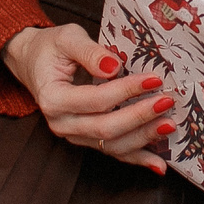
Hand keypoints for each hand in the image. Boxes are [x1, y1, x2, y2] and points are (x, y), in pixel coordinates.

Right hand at [3, 23, 175, 170]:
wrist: (34, 63)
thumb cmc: (51, 48)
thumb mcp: (67, 38)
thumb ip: (89, 51)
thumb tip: (114, 66)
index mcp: (53, 98)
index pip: (96, 99)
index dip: (126, 91)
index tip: (153, 79)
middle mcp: (61, 123)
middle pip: (105, 128)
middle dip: (139, 117)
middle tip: (166, 101)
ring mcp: (73, 135)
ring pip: (111, 145)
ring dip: (143, 138)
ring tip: (169, 125)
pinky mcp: (85, 139)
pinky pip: (113, 152)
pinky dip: (137, 159)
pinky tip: (159, 164)